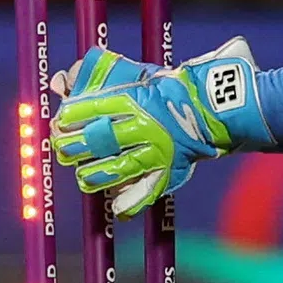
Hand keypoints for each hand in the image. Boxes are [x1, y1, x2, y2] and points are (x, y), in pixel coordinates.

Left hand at [51, 38, 273, 217]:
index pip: (88, 110)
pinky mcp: (169, 170)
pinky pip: (144, 192)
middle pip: (94, 141)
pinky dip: (129, 204)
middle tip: (65, 147)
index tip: (62, 120)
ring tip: (84, 174)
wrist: (223, 106)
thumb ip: (103, 76)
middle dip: (72, 146)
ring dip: (92, 174)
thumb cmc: (181, 86)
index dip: (68, 117)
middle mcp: (143, 127)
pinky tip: (117, 207)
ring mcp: (156, 152)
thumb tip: (60, 80)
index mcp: (135, 99)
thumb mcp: (143, 74)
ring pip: (112, 170)